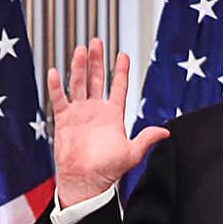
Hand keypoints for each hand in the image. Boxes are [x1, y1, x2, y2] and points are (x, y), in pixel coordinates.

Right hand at [47, 37, 169, 206]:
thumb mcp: (132, 153)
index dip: (121, 71)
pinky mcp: (64, 120)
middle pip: (96, 79)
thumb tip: (166, 132)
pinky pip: (60, 99)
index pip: (118, 87)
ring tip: (80, 50)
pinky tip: (56, 72)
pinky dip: (57, 86)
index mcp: (113, 115)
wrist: (86, 182)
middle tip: (97, 42)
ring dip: (79, 67)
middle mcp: (96, 110)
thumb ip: (146, 139)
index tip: (123, 55)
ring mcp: (79, 113)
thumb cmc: (108, 170)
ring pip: (79, 84)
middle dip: (97, 61)